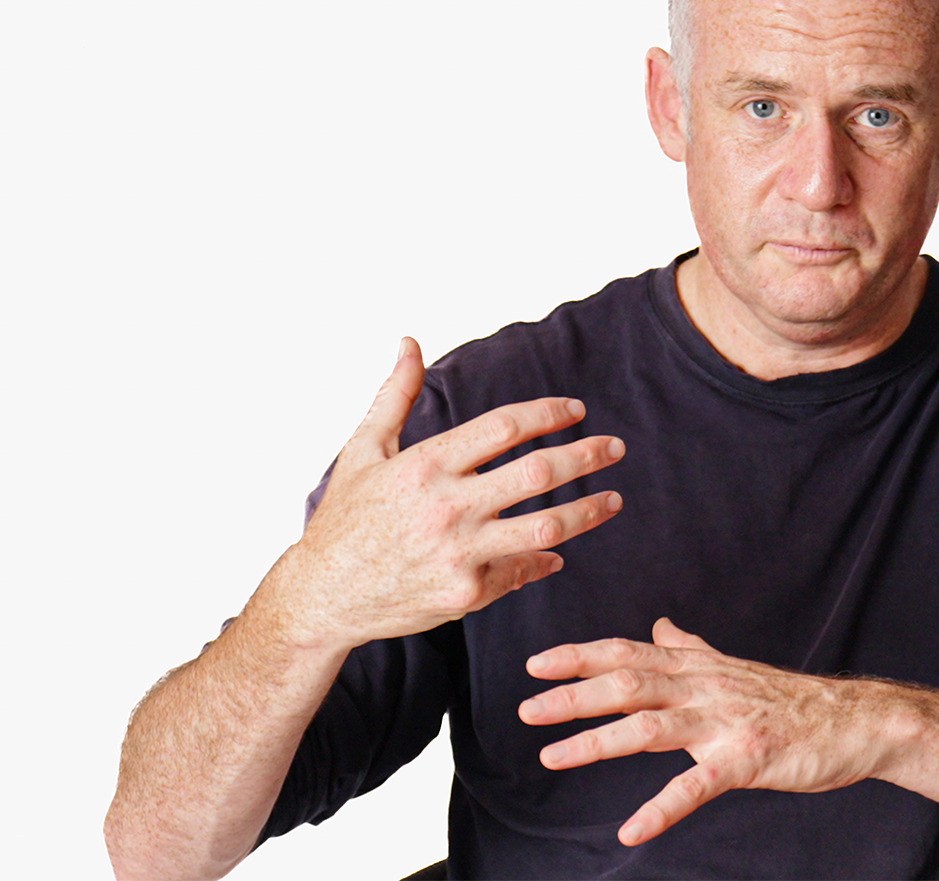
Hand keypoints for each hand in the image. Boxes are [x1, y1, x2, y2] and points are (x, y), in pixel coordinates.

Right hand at [267, 337, 625, 650]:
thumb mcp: (362, 451)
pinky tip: (559, 550)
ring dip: (588, 511)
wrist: (322, 597)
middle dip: (587, 455)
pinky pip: (520, 571)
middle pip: (539, 473)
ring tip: (614, 499)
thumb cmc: (343, 520)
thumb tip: (409, 341)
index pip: (505, 426)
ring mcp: (458, 553)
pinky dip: (544, 559)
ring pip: (545, 527)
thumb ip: (394, 395)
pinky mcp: (466, 594)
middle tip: (616, 447)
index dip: (549, 412)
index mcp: (425, 465)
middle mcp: (446, 507)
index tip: (576, 408)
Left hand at [519, 618, 907, 845]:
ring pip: (650, 726)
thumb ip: (691, 649)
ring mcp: (725, 723)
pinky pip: (696, 786)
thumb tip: (660, 625)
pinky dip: (661, 809)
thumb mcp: (734, 668)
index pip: (628, 652)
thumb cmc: (792, 701)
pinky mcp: (747, 759)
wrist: (856, 721)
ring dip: (597, 742)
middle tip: (526, 708)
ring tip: (552, 757)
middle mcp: (705, 688)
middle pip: (628, 683)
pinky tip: (631, 830)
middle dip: (573, 695)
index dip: (580, 656)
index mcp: (698, 668)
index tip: (535, 663)